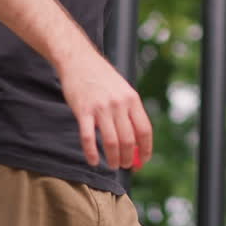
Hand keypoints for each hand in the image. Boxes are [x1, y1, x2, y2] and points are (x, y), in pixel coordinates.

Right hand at [57, 48, 152, 169]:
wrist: (79, 60)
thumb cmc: (101, 77)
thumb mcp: (122, 89)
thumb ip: (130, 111)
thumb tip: (137, 140)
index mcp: (132, 99)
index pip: (144, 130)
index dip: (146, 149)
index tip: (143, 161)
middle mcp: (119, 104)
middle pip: (129, 139)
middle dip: (129, 157)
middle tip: (125, 165)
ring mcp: (101, 107)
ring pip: (111, 142)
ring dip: (114, 158)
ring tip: (113, 165)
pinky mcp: (83, 110)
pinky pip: (88, 138)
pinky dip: (92, 153)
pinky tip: (93, 161)